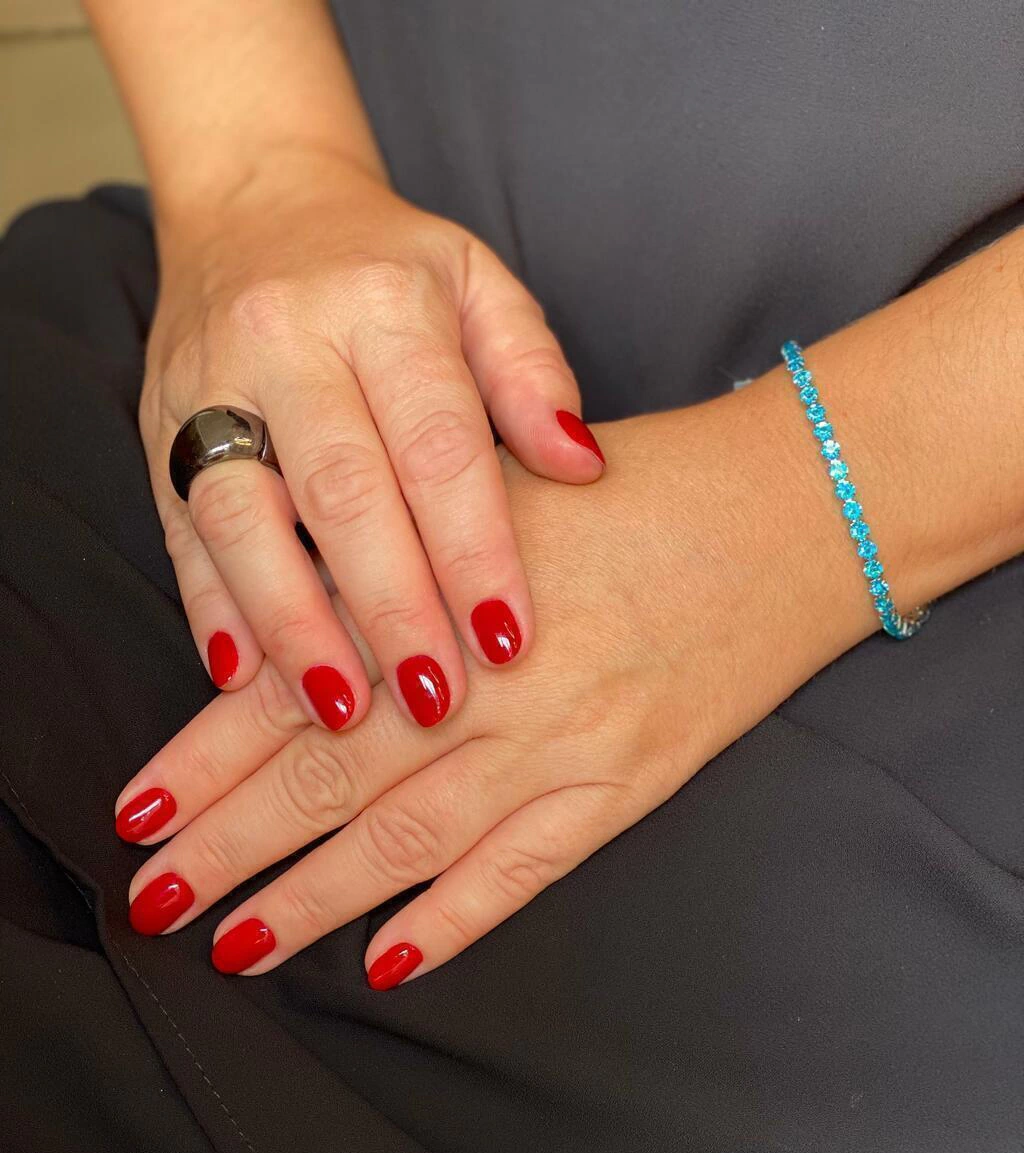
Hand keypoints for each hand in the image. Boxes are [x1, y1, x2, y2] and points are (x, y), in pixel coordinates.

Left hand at [118, 376, 873, 982]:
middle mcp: (489, 677)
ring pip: (408, 839)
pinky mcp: (628, 783)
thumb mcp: (492, 495)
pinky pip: (526, 868)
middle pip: (329, 777)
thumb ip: (395, 566)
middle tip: (154, 898)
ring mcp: (561, 740)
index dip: (206, 757)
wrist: (789, 511)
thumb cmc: (633, 490)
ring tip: (236, 945)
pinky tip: (389, 960)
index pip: (295, 689)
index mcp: (442, 592)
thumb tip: (285, 640)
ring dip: (313, 901)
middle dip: (230, 845)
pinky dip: (454, 919)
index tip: (136, 811)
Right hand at [141, 145, 603, 731]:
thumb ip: (532, 371)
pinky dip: (210, 607)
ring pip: (243, 518)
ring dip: (292, 624)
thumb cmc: (389, 267)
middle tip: (434, 700)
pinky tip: (242, 678)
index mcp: (382, 301)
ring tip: (341, 710)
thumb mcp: (479, 284)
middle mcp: (285, 340)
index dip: (473, 549)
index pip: (437, 443)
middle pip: (341, 491)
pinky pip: (179, 528)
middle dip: (390, 606)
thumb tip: (582, 465)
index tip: (508, 640)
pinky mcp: (155, 431)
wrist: (253, 205)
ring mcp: (206, 386)